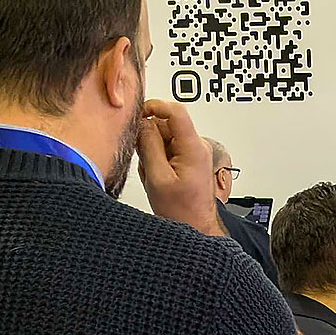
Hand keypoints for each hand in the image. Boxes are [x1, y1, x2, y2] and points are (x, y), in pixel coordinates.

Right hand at [137, 99, 225, 236]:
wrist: (195, 227)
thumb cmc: (181, 211)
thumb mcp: (157, 177)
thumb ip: (148, 146)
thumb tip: (143, 123)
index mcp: (193, 148)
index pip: (176, 111)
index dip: (154, 107)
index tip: (138, 114)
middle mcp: (197, 147)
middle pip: (167, 124)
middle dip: (149, 137)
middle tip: (144, 160)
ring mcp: (194, 153)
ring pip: (165, 137)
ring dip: (152, 151)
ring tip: (153, 174)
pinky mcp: (189, 160)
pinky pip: (167, 149)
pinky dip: (157, 159)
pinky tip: (157, 176)